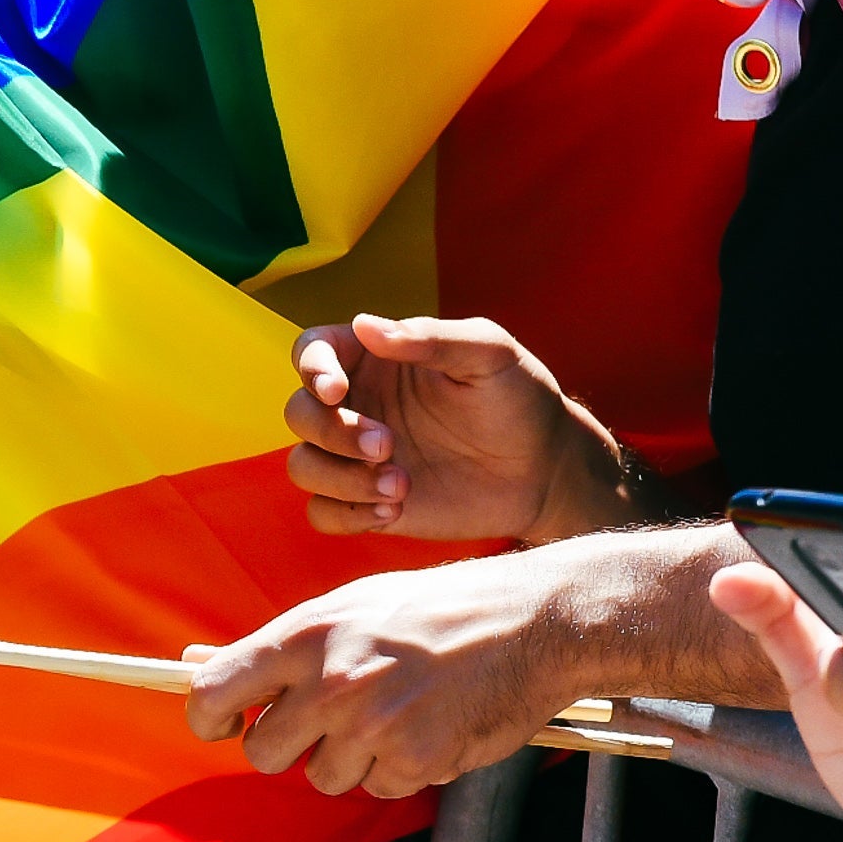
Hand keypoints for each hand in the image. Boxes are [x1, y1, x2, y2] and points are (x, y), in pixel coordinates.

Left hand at [184, 554, 583, 797]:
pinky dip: (399, 769)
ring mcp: (372, 726)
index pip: (214, 692)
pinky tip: (427, 728)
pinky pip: (378, 788)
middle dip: (289, 746)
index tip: (225, 724)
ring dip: (350, 758)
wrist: (534, 622)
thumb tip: (201, 669)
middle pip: (263, 753)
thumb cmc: (440, 610)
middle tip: (328, 722)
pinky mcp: (414, 761)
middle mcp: (332, 682)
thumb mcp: (352, 604)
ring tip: (393, 714)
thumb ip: (284, 644)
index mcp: (306, 634)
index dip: (211, 717)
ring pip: (322, 777)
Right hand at [282, 314, 621, 541]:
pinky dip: (346, 514)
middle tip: (386, 445)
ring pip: (303, 466)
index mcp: (375, 359)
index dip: (311, 368)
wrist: (544, 470)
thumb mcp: (488, 354)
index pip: (311, 350)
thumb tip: (365, 326)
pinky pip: (322, 512)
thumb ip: (430, 337)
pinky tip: (392, 511)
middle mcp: (357, 405)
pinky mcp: (365, 503)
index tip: (336, 390)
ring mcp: (356, 458)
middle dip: (332, 431)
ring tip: (398, 486)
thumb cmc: (519, 399)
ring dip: (340, 478)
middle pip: (298, 413)